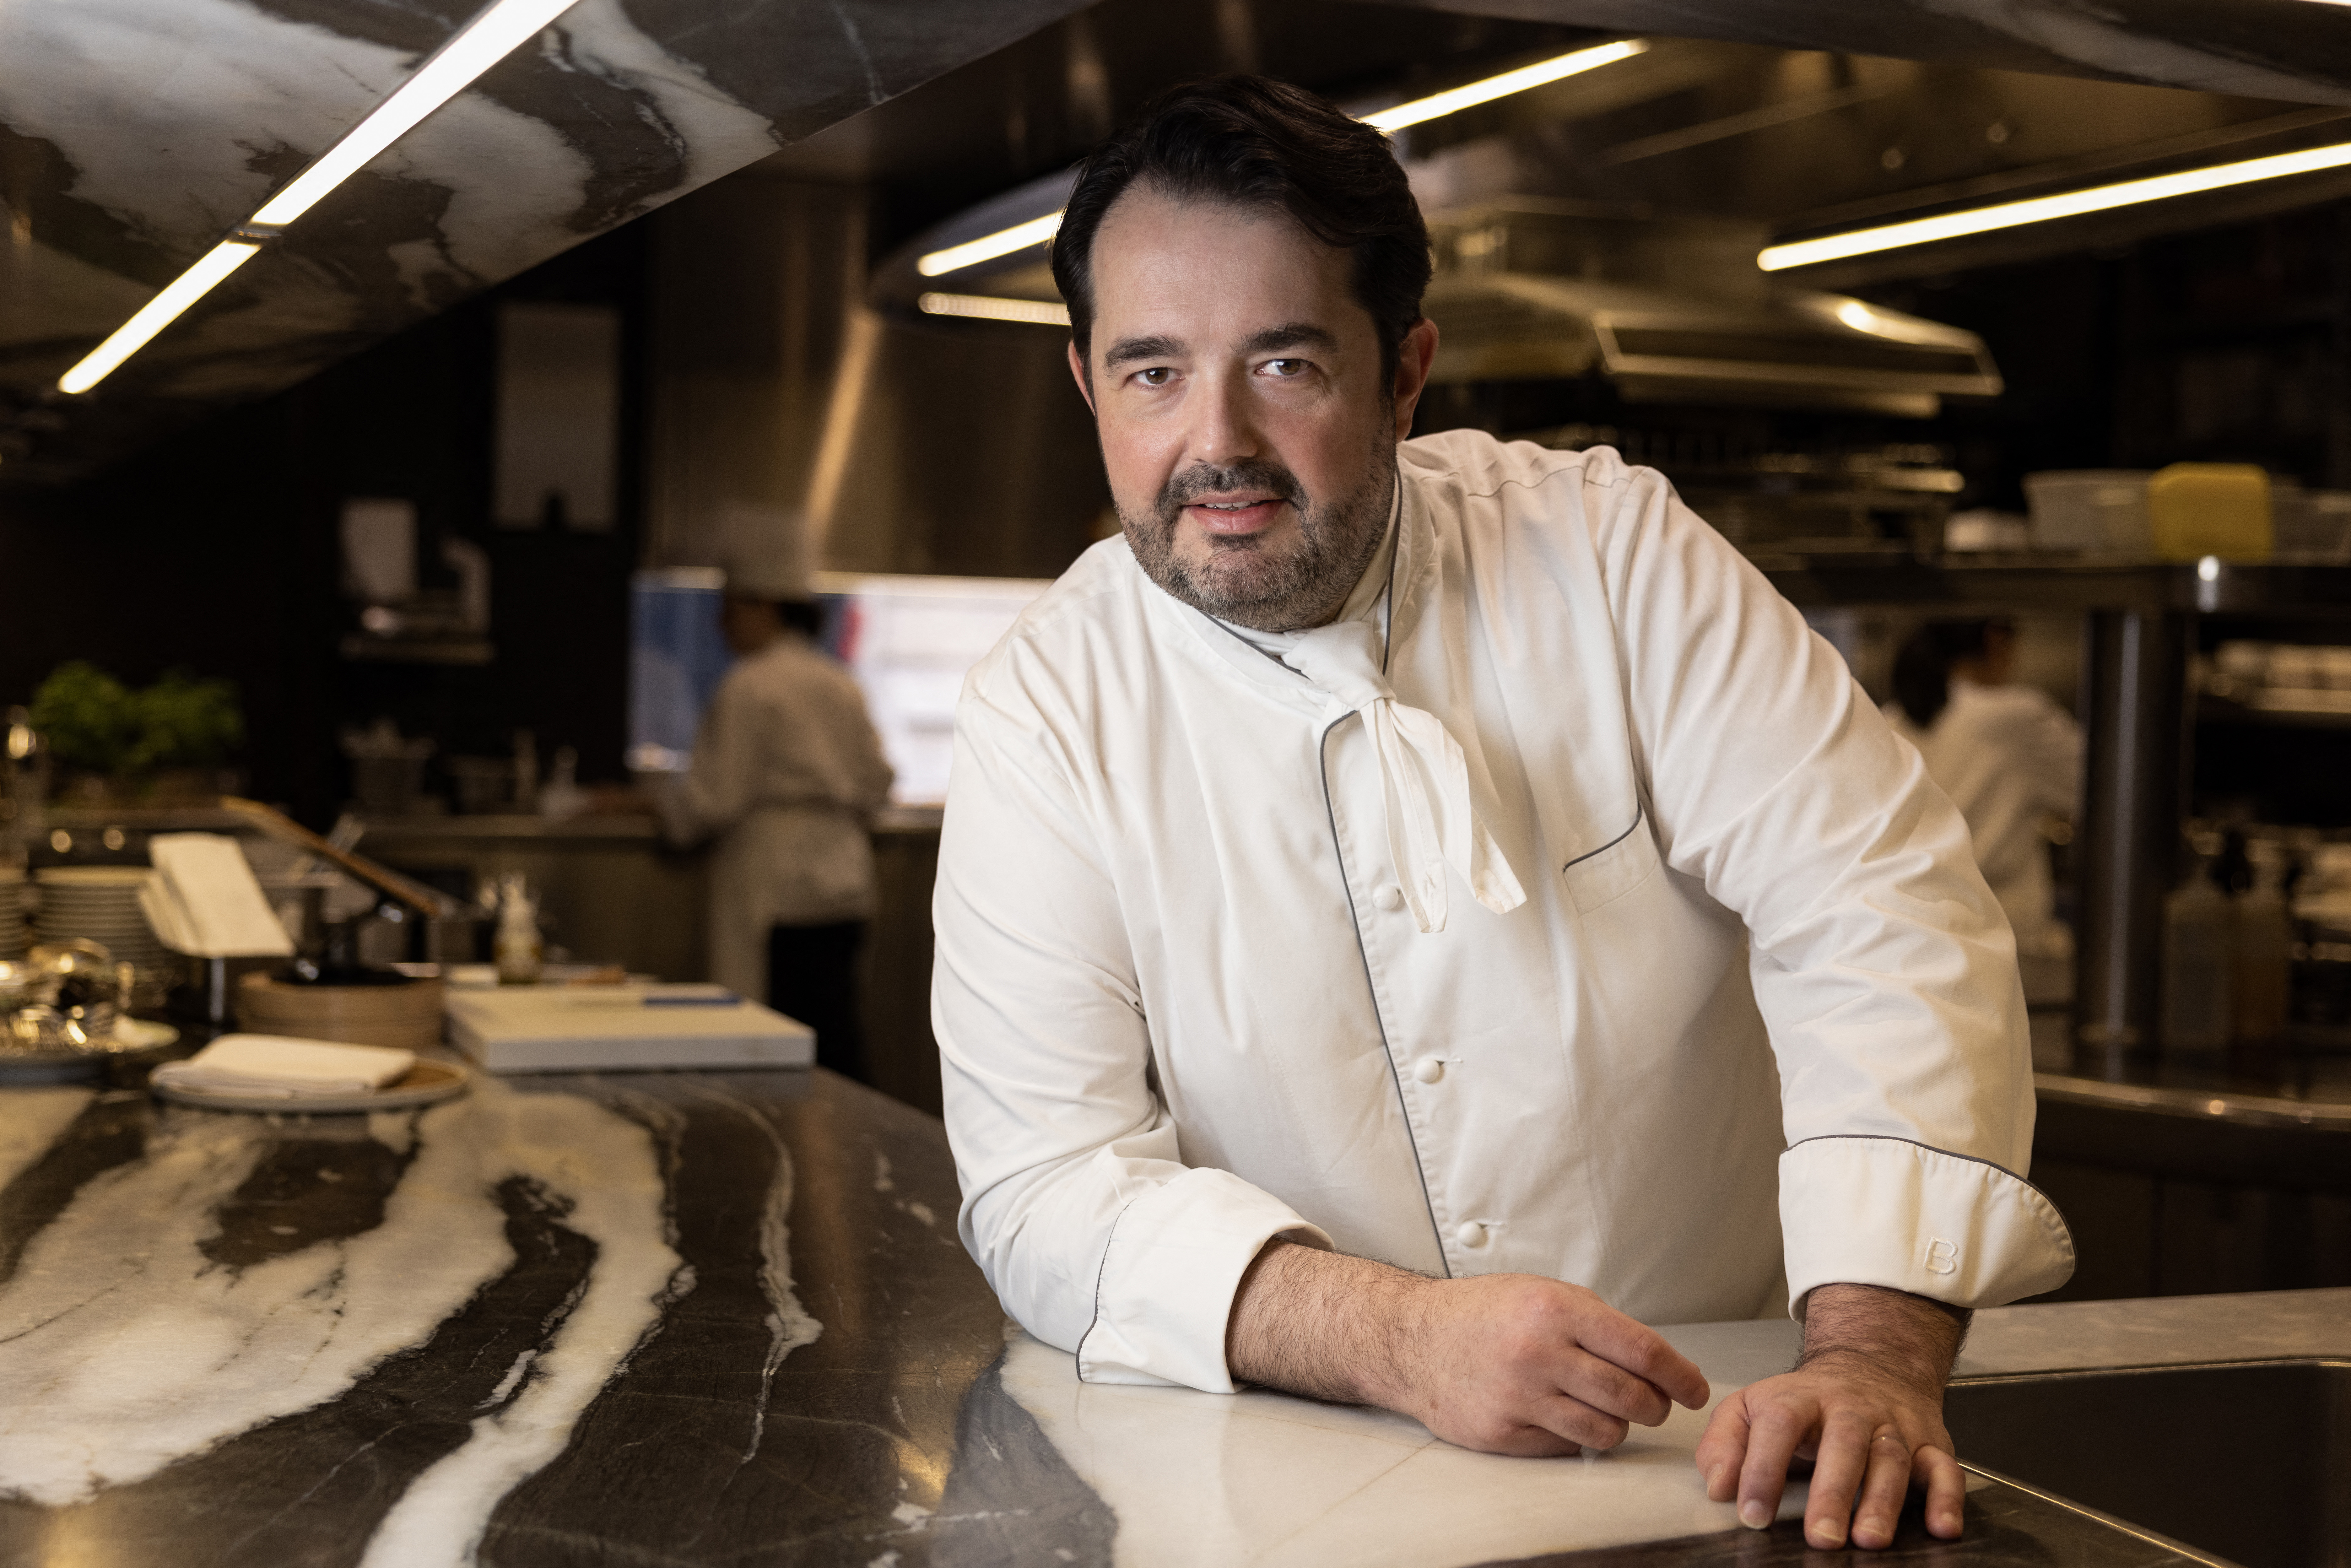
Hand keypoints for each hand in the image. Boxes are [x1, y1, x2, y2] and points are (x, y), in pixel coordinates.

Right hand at [1226, 1241, 1708, 1456]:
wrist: (1413, 1339)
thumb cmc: (1483, 1312)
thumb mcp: (1543, 1294)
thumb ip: (1597, 1324)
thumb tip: (1657, 1363)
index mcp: (1555, 1310)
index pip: (1642, 1351)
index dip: (1680, 1376)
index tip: (1694, 1389)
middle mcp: (1538, 1353)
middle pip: (1631, 1398)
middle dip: (1655, 1406)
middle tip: (1655, 1403)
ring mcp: (1519, 1398)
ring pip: (1605, 1431)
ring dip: (1617, 1425)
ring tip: (1603, 1407)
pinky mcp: (1503, 1434)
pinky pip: (1567, 1446)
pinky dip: (1575, 1435)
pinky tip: (1558, 1413)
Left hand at [1694, 1283, 1968, 1549]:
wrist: (1870, 1363)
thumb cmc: (1803, 1402)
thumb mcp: (1751, 1408)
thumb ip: (1725, 1445)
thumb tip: (1718, 1488)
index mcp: (1798, 1398)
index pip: (1777, 1427)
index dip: (1761, 1470)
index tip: (1752, 1514)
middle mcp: (1849, 1409)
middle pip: (1842, 1444)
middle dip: (1832, 1493)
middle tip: (1821, 1538)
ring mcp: (1893, 1425)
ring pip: (1892, 1459)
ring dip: (1882, 1501)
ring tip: (1869, 1539)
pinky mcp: (1930, 1443)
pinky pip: (1944, 1469)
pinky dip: (1947, 1499)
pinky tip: (1941, 1528)